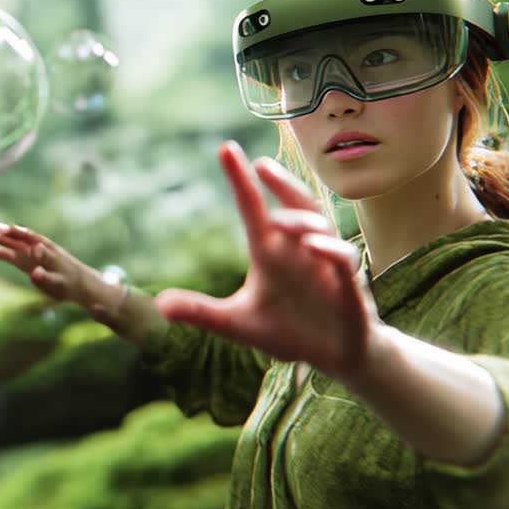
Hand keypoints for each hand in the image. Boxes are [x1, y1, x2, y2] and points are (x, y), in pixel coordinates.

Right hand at [0, 223, 106, 307]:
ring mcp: (27, 252)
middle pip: (9, 234)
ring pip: (5, 240)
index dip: (8, 232)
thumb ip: (46, 277)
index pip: (23, 236)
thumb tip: (33, 272)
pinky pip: (4, 253)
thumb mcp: (59, 282)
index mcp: (42, 247)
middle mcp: (33, 246)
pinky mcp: (24, 260)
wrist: (79, 284)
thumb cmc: (70, 285)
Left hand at [153, 141, 381, 379]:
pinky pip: (343, 261)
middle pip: (294, 206)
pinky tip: (313, 247)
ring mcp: (325, 266)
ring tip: (280, 219)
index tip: (225, 148)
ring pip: (321, 228)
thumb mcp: (237, 324)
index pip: (252, 208)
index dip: (240, 180)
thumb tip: (160, 305)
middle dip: (281, 184)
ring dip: (302, 221)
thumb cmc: (288, 332)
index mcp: (270, 253)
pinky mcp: (348, 288)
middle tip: (260, 166)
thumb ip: (202, 312)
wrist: (334, 360)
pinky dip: (330, 251)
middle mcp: (299, 251)